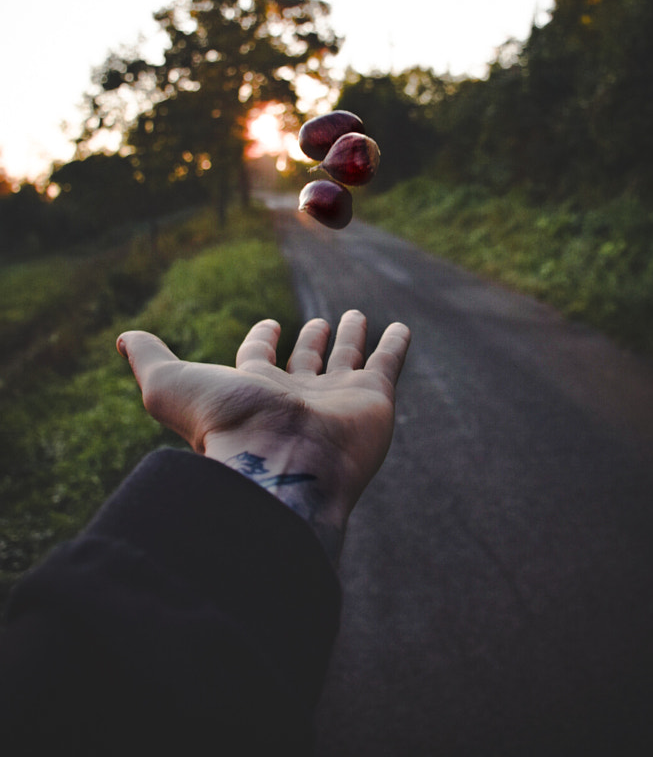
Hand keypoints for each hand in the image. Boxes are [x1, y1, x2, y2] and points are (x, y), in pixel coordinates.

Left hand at [117, 310, 409, 561]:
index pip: (259, 359)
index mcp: (255, 391)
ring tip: (354, 316)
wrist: (282, 465)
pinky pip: (387, 363)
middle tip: (319, 322)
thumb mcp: (172, 386)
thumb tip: (123, 339)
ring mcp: (337, 399)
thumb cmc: (225, 426)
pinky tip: (400, 328)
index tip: (267, 324)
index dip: (262, 340)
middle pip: (305, 361)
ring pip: (346, 359)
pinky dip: (395, 344)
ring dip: (349, 338)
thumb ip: (151, 361)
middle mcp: (297, 396)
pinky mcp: (373, 399)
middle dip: (311, 341)